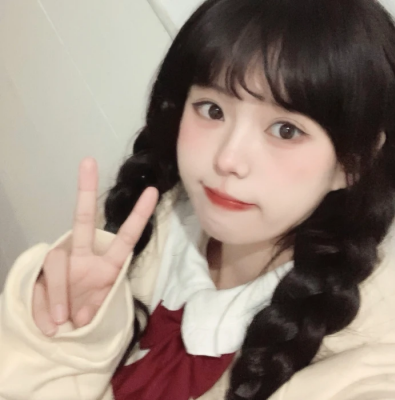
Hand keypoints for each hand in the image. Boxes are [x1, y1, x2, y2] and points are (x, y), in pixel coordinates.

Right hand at [32, 157, 157, 335]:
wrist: (58, 331)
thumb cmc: (86, 316)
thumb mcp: (98, 315)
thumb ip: (93, 312)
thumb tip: (79, 317)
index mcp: (108, 264)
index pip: (126, 236)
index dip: (139, 215)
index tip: (151, 191)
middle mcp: (84, 256)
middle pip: (84, 220)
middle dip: (86, 192)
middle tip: (88, 162)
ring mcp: (61, 263)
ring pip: (57, 264)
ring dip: (58, 296)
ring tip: (61, 324)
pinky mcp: (39, 276)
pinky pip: (41, 287)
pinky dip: (45, 308)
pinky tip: (51, 325)